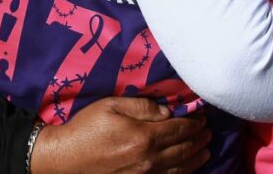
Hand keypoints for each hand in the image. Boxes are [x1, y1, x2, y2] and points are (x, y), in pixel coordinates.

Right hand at [30, 97, 210, 173]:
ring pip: (180, 167)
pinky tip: (188, 167)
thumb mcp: (112, 106)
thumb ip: (143, 107)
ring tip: (206, 149)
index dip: (194, 122)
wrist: (65, 159)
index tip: (202, 116)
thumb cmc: (86, 128)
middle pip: (183, 149)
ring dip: (196, 157)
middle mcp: (149, 159)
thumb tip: (168, 111)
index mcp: (144, 137)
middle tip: (208, 131)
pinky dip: (182, 172)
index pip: (179, 129)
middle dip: (199, 139)